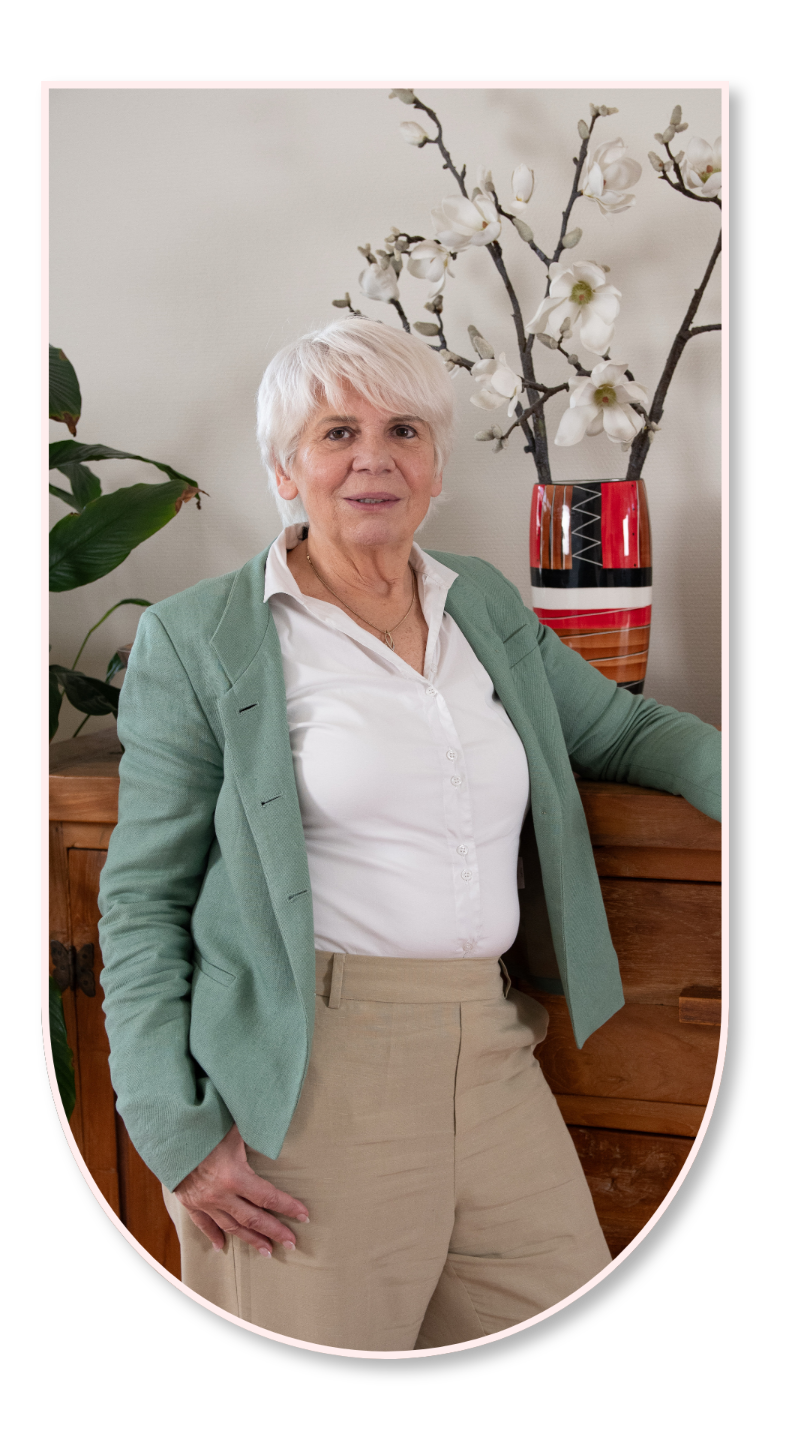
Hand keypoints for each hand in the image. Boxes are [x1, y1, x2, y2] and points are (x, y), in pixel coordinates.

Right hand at [173, 1124, 308, 1255]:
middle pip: (253, 1219)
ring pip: (231, 1227)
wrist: (168, 1134)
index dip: (288, 1206)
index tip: (304, 1215)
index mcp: (234, 1175)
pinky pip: (203, 1224)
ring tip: (267, 1250)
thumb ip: (256, 1132)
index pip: (268, 1197)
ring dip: (250, 1239)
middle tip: (292, 1243)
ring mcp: (204, 1201)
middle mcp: (220, 1194)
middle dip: (275, 1231)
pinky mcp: (190, 1202)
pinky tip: (221, 1247)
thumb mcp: (235, 1127)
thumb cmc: (204, 1125)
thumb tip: (278, 1126)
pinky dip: (213, 1236)